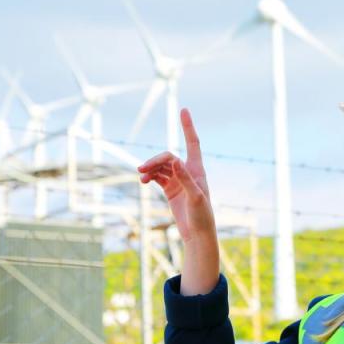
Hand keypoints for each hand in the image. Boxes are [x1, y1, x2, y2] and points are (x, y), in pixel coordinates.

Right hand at [137, 108, 217, 293]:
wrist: (198, 234)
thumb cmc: (202, 216)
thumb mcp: (195, 198)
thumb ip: (186, 179)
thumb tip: (175, 161)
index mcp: (197, 170)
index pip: (192, 142)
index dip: (187, 126)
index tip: (183, 109)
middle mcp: (188, 172)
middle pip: (168, 157)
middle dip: (155, 160)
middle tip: (142, 169)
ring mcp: (178, 180)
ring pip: (161, 167)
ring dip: (150, 169)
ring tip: (141, 176)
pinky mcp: (171, 189)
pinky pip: (157, 177)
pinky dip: (150, 176)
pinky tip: (143, 181)